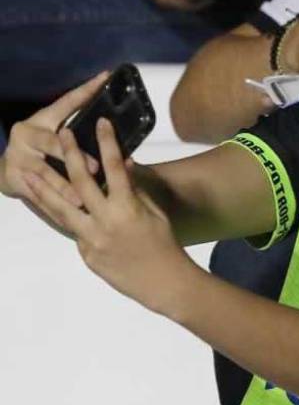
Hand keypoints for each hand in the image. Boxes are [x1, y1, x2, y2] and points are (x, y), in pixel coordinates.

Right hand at [1, 72, 106, 208]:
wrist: (7, 170)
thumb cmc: (42, 150)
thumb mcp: (57, 132)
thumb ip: (81, 124)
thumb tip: (116, 121)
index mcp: (42, 119)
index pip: (66, 101)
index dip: (86, 90)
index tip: (105, 77)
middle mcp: (26, 133)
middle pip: (51, 142)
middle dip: (73, 155)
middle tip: (96, 168)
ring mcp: (17, 156)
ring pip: (44, 172)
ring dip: (65, 185)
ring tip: (83, 198)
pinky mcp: (12, 177)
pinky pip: (36, 191)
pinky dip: (53, 200)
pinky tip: (68, 208)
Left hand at [20, 117, 198, 315]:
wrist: (162, 281)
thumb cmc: (165, 244)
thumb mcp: (154, 213)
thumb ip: (135, 190)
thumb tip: (125, 165)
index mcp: (128, 208)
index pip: (115, 167)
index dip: (107, 143)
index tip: (100, 123)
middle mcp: (105, 221)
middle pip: (80, 183)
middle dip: (69, 155)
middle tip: (60, 135)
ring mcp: (92, 239)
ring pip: (60, 209)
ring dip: (42, 189)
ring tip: (28, 172)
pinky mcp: (85, 254)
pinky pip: (74, 231)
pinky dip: (66, 218)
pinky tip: (54, 207)